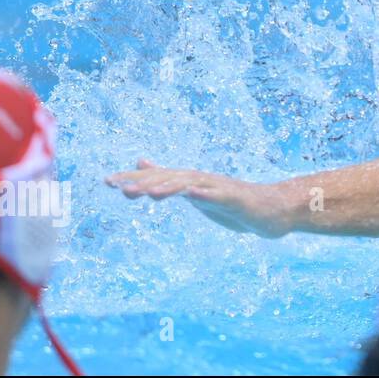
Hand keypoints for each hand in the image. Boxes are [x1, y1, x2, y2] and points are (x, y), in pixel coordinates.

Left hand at [106, 160, 291, 237]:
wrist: (272, 210)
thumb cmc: (234, 204)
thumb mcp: (198, 194)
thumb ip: (173, 182)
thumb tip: (147, 167)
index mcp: (191, 183)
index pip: (158, 178)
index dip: (133, 179)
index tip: (106, 181)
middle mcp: (202, 180)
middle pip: (170, 178)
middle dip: (145, 183)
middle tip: (120, 188)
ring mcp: (219, 188)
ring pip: (191, 184)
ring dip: (170, 187)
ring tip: (150, 193)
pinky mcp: (236, 198)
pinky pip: (219, 195)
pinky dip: (205, 193)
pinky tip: (192, 193)